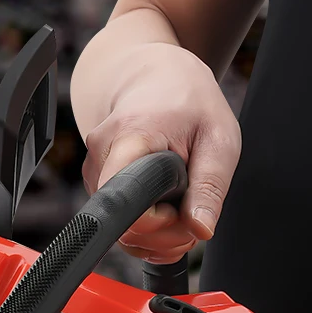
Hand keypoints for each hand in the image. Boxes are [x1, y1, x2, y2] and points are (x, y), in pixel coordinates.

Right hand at [79, 40, 239, 262]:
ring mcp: (94, 174)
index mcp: (129, 140)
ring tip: (182, 206)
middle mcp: (100, 159)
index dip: (160, 223)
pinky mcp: (97, 185)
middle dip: (166, 235)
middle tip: (194, 211)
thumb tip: (201, 229)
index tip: (184, 208)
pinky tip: (166, 208)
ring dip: (159, 234)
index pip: (127, 208)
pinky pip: (120, 223)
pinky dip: (147, 227)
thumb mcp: (218, 138)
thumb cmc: (188, 102)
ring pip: (122, 231)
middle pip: (124, 228)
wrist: (155, 77)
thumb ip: (210, 186)